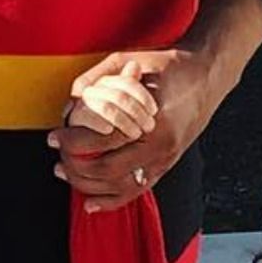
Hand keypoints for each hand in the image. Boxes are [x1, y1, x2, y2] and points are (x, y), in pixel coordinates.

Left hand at [51, 44, 232, 210]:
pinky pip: (137, 191)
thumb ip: (96, 79)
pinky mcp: (167, 165)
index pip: (103, 141)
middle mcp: (161, 145)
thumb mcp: (128, 60)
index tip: (54, 136)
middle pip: (109, 170)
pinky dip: (112, 201)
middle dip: (76, 167)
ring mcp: (166, 159)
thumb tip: (69, 106)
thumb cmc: (167, 65)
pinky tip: (91, 203)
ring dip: (88, 185)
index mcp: (151, 120)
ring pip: (121, 187)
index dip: (72, 142)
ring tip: (65, 172)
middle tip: (57, 156)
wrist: (207, 75)